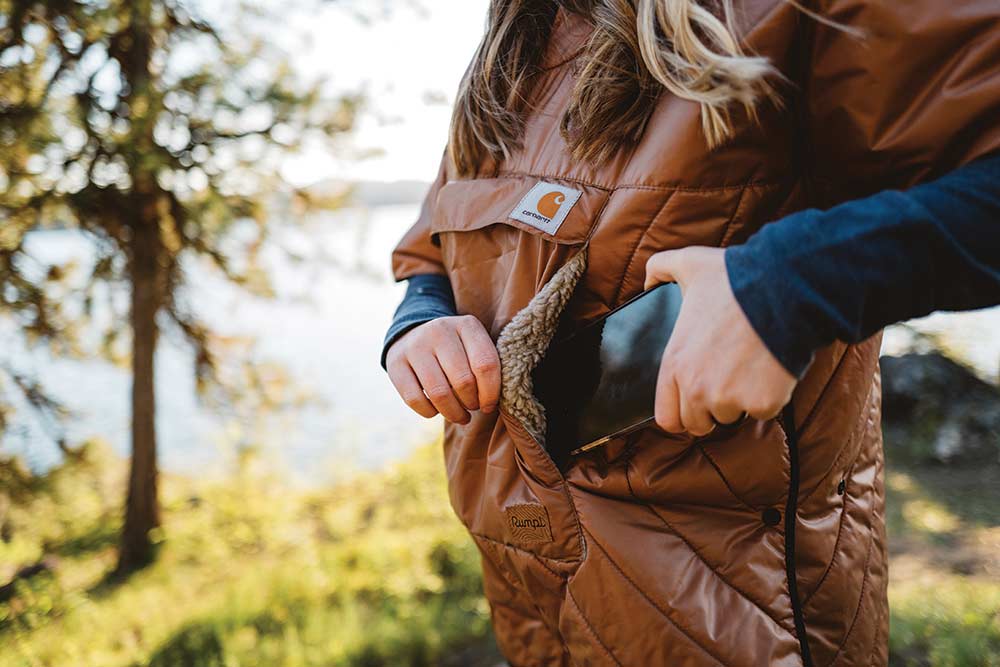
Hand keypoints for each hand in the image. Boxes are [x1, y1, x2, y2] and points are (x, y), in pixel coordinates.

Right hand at [386, 315, 500, 424]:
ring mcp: (415, 346)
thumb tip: (489, 405)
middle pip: (463, 381)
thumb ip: (486, 367)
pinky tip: (436, 411)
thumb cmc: (455, 349)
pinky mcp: (395, 363)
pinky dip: (430, 412)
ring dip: (454, 413)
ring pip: (439, 393)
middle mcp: (439, 331)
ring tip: (460, 416)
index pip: (486, 364)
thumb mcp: (473, 345)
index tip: (489, 405)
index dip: (491, 393)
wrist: (414, 333)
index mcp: (466, 325)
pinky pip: (414, 399)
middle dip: (472, 403)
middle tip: (473, 408)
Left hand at [644, 247, 797, 435]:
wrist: (784, 287)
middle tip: (725, 380)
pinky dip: (769, 396)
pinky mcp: (762, 403)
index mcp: (675, 363)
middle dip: (710, 408)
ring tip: (747, 366)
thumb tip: (648, 281)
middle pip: (697, 424)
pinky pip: (763, 411)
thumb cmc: (736, 278)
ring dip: (739, 400)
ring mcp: (729, 398)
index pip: (666, 417)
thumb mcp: (689, 263)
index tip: (693, 402)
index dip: (680, 412)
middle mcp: (696, 387)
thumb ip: (659, 268)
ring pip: (730, 417)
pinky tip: (770, 368)